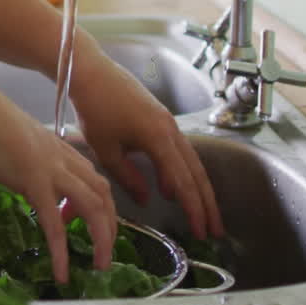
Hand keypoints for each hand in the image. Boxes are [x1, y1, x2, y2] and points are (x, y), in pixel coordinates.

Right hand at [0, 69, 118, 284]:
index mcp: (55, 150)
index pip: (89, 176)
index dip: (92, 200)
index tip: (75, 220)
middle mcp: (62, 159)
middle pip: (102, 191)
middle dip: (109, 222)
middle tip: (104, 250)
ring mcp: (52, 171)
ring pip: (94, 207)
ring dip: (102, 238)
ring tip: (99, 265)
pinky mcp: (36, 184)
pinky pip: (55, 225)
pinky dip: (61, 251)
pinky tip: (61, 272)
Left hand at [70, 39, 224, 240]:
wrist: (90, 73)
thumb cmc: (94, 109)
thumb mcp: (107, 150)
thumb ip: (129, 178)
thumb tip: (148, 200)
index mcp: (159, 138)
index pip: (183, 181)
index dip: (193, 208)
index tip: (201, 231)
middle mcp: (171, 129)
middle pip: (196, 172)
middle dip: (207, 204)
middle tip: (215, 231)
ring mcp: (168, 122)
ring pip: (192, 161)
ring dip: (199, 189)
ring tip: (205, 213)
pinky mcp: (161, 118)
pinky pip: (181, 150)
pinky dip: (185, 171)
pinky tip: (176, 186)